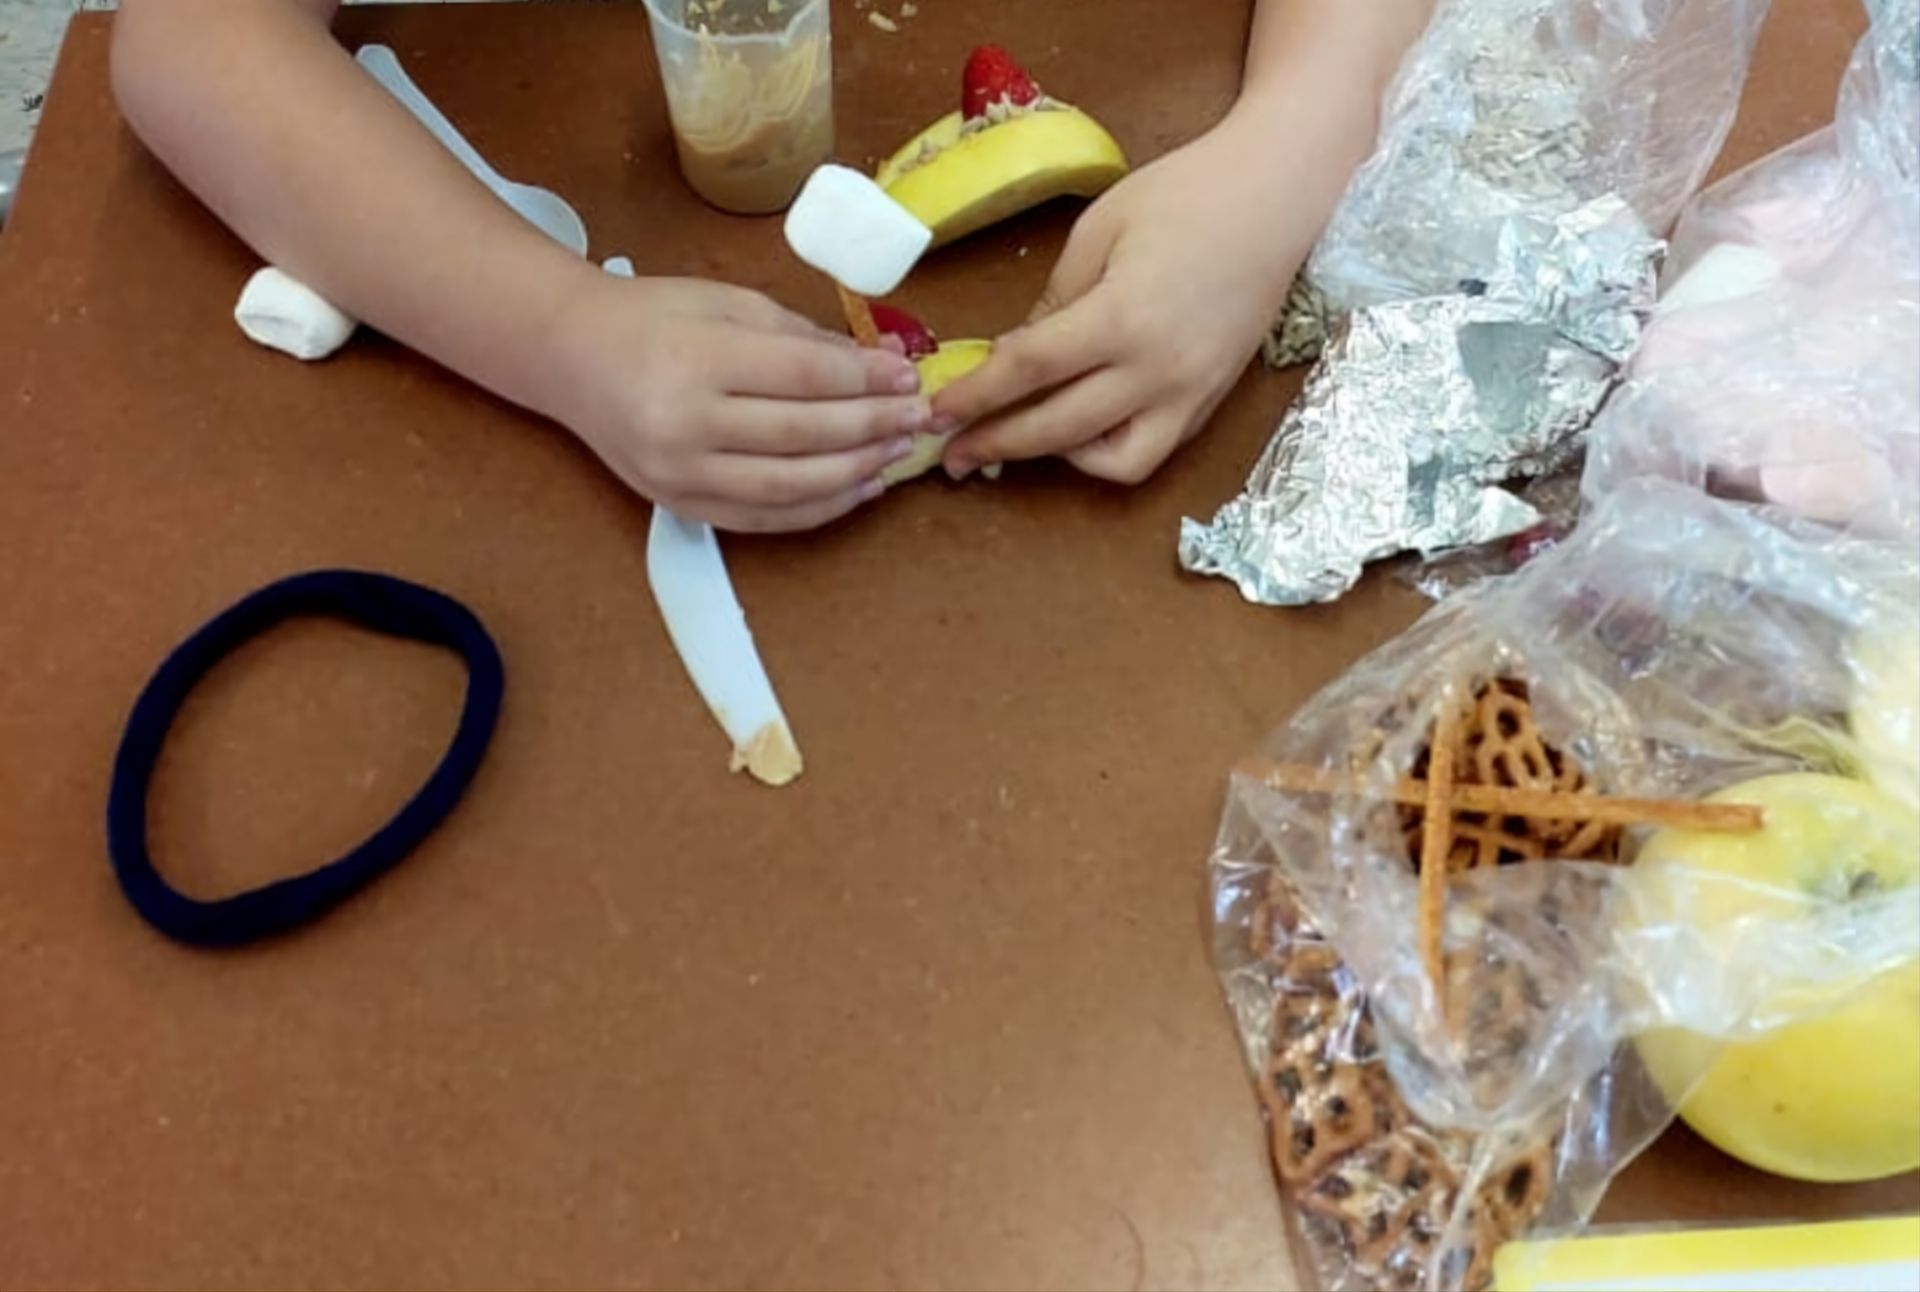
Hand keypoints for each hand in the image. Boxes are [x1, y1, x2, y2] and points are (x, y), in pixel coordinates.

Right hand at [541, 273, 927, 531]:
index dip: (866, 380)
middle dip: (872, 427)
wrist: (569, 356)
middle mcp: (686, 424)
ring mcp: (680, 474)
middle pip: (804, 434)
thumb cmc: (653, 318)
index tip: (908, 377)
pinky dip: (818, 508)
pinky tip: (858, 488)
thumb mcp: (728, 303)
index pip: (804, 377)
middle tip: (917, 417)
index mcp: (698, 358)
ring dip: (856, 473)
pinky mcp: (679, 505)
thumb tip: (882, 361)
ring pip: (790, 486)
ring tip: (897, 453)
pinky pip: (764, 518)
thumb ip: (805, 336)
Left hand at [933, 111, 1310, 484]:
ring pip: (1115, 464)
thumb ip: (1055, 301)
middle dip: (997, 445)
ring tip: (1027, 438)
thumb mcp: (1099, 231)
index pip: (1028, 371)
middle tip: (953, 455)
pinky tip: (1082, 427)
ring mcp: (1191, 394)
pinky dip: (1109, 450)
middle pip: (1058, 431)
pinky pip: (1153, 449)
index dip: (974, 397)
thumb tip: (1016, 357)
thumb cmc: (1185, 195)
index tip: (935, 414)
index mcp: (1121, 318)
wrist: (1278, 197)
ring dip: (1061, 461)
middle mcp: (1158, 371)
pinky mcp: (1212, 402)